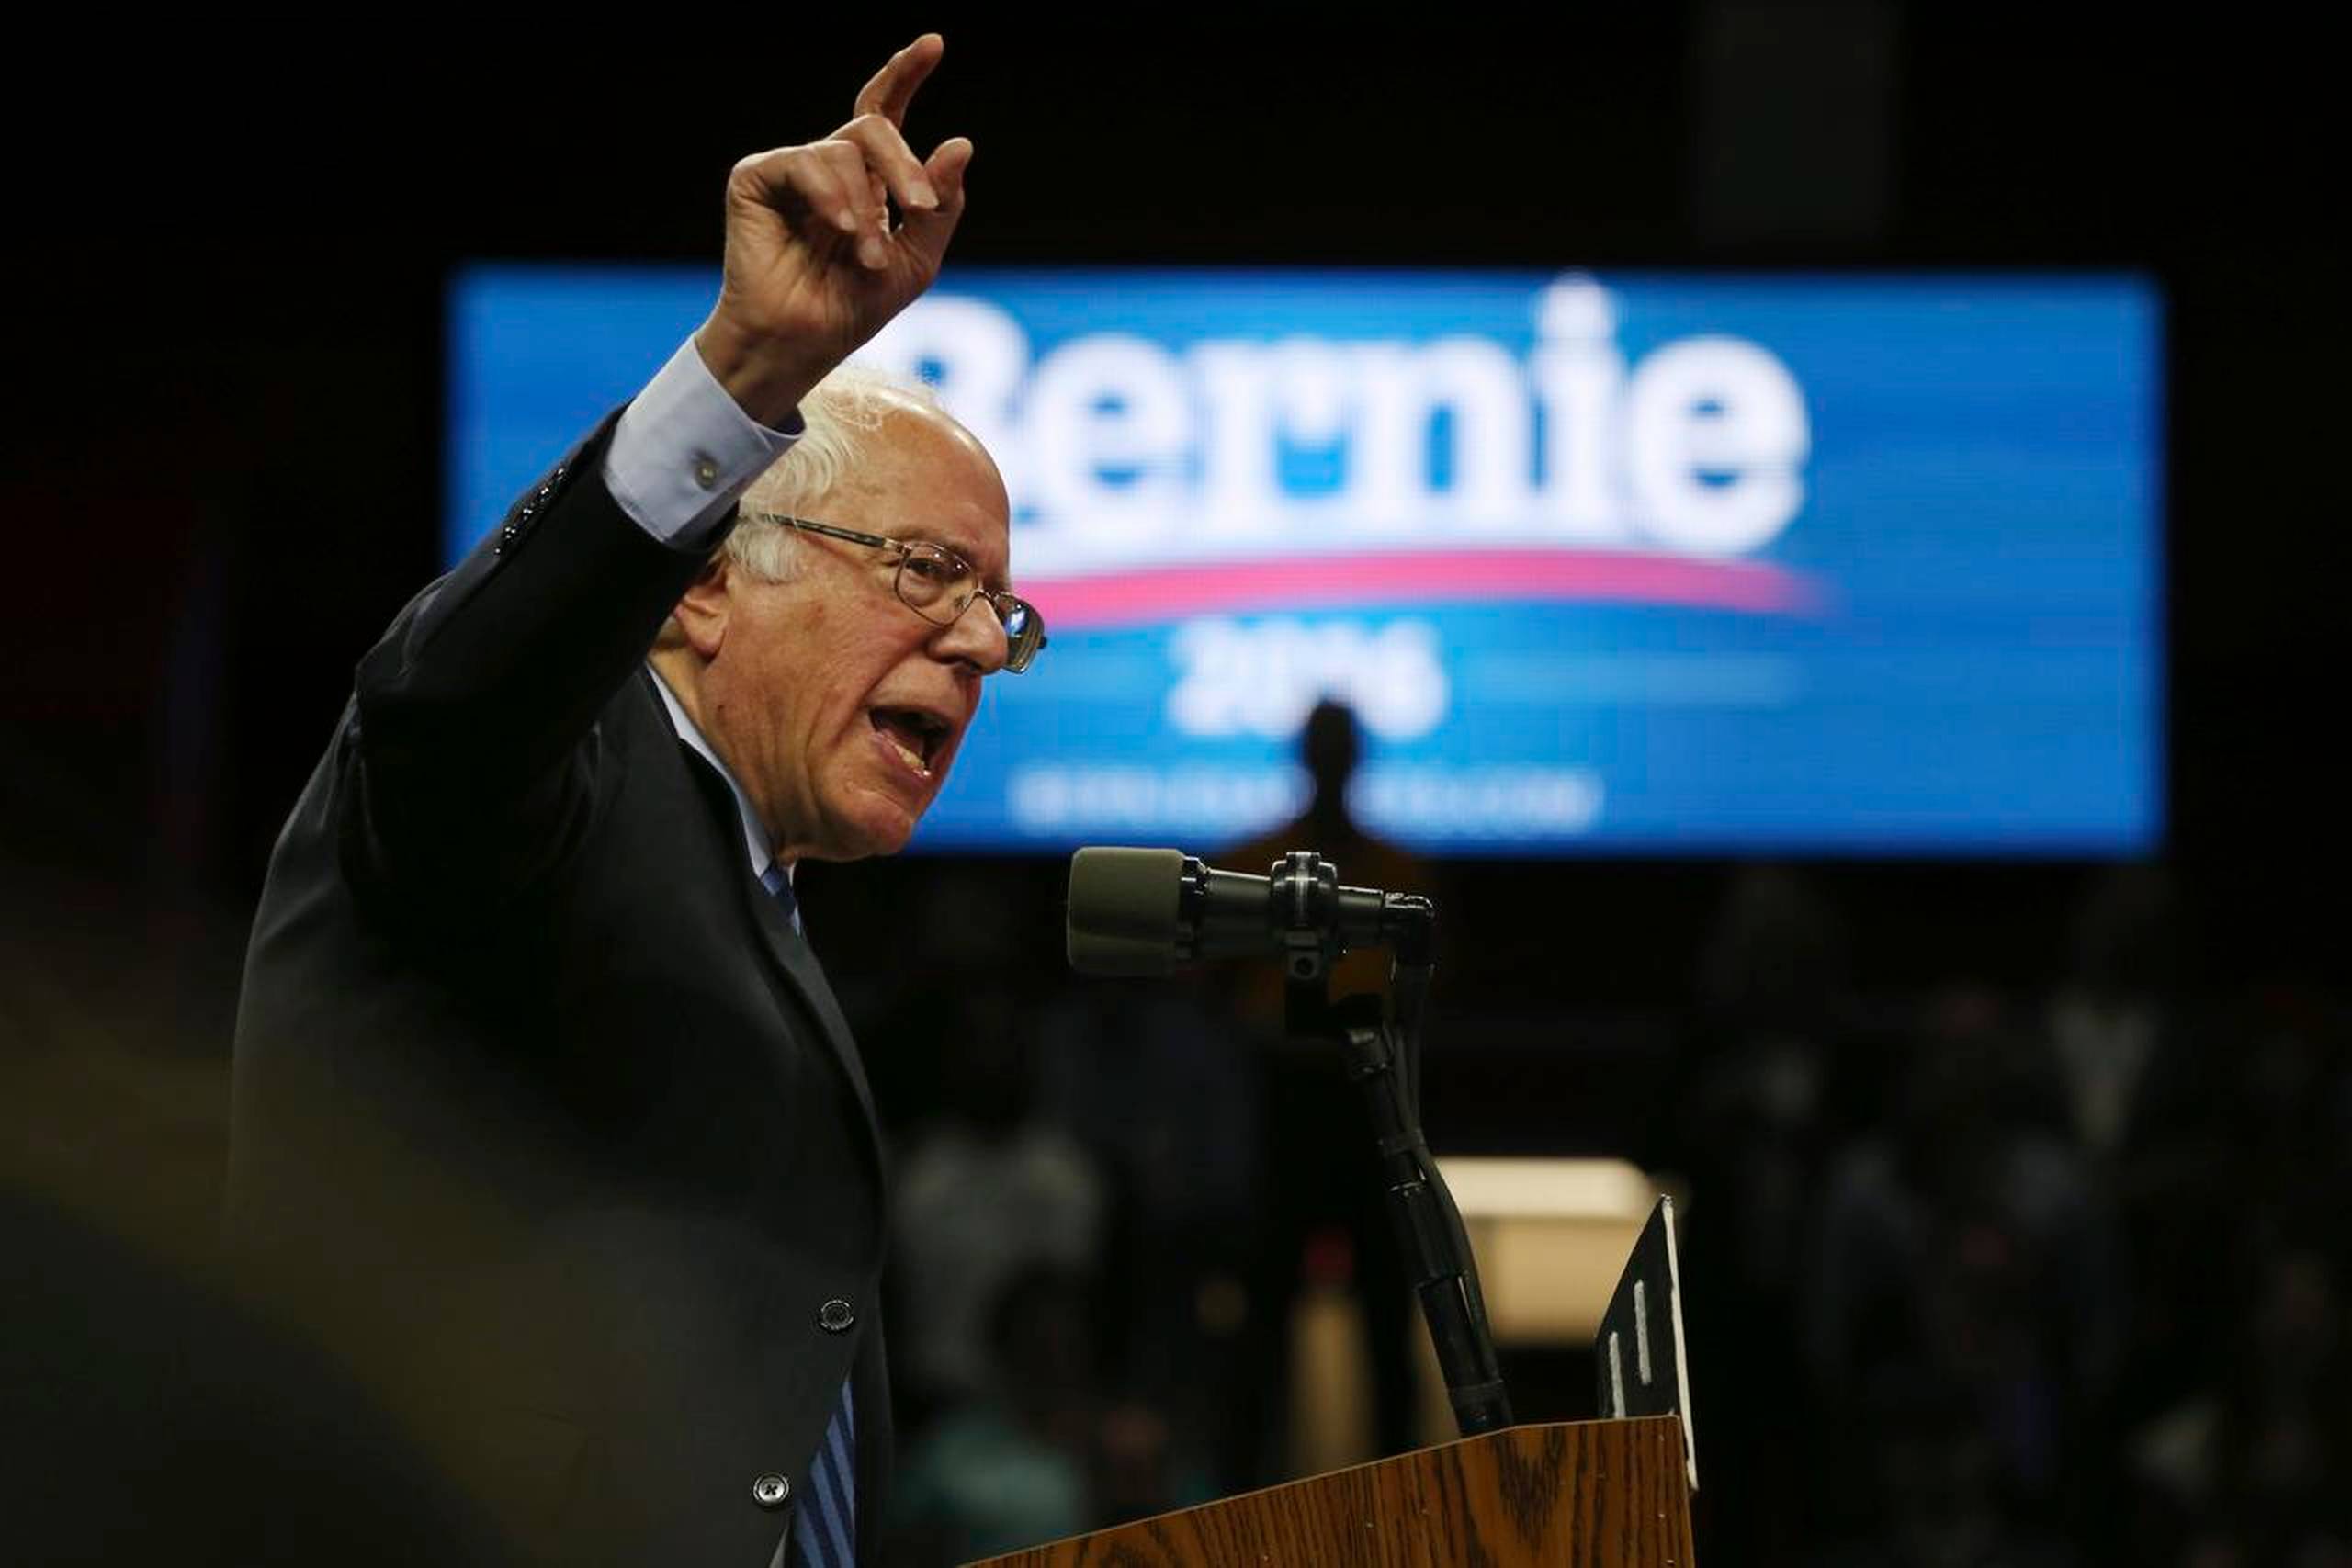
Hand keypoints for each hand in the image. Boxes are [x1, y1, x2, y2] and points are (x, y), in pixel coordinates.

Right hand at [694, 34, 972, 425]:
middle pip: (873, 126)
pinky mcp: (756, 178)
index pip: (886, 112)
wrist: (802, 342)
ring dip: (867, 206)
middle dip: (905, 165)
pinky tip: (840, 229)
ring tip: (867, 255)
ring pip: (844, 150)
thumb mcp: (917, 260)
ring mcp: (791, 169)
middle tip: (919, 207)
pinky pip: (804, 161)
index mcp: (868, 180)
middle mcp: (829, 166)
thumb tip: (960, 144)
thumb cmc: (854, 307)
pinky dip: (832, 195)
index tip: (933, 44)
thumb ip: (941, 206)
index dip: (906, 75)